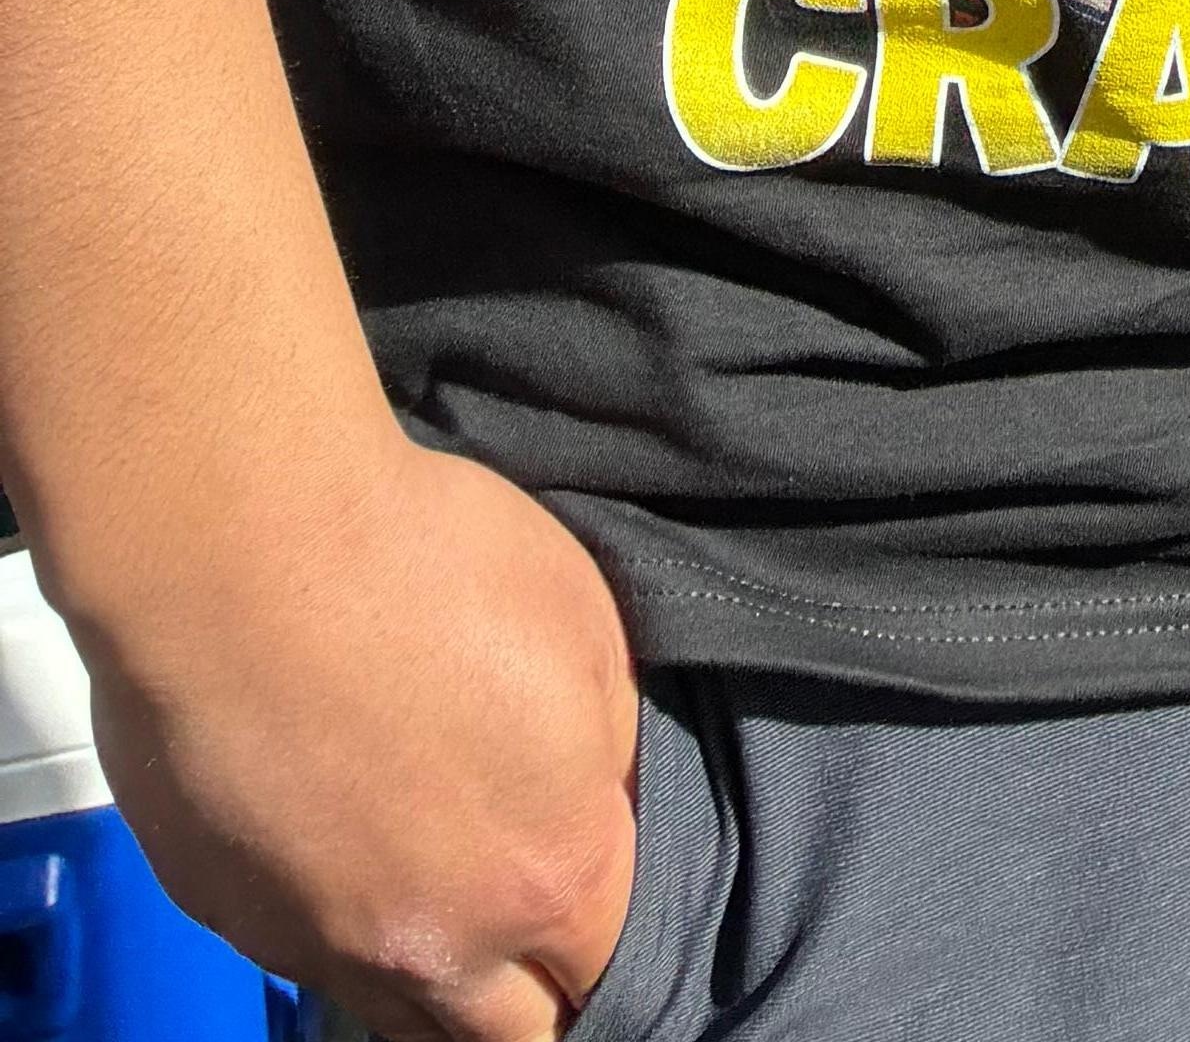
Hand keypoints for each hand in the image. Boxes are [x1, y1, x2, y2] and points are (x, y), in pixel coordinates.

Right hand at [79, 431, 637, 1039]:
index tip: (591, 902)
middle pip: (504, 1034)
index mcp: (544, 876)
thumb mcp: (587, 631)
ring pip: (395, 1017)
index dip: (601, 936)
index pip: (601, 969)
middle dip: (527, 997)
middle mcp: (433, 944)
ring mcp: (317, 941)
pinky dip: (333, 928)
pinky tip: (337, 854)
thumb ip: (602, 748)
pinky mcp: (229, 914)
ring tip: (440, 912)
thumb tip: (594, 796)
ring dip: (431, 981)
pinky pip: (303, 955)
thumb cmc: (429, 565)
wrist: (247, 554)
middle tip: (526, 937)